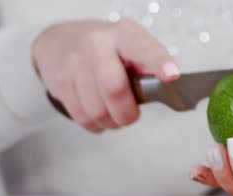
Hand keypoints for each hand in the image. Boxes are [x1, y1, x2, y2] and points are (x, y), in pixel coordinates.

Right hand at [32, 19, 179, 132]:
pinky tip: (97, 115)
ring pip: (97, 110)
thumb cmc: (107, 53)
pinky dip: (95, 124)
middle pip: (114, 87)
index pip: (144, 48)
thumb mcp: (129, 50)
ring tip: (112, 115)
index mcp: (125, 34)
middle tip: (130, 117)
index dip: (159, 62)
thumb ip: (146, 69)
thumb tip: (165, 93)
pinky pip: (82, 117)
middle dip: (126, 114)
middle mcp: (97, 43)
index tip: (172, 76)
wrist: (61, 42)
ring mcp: (75, 61)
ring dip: (110, 122)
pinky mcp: (60, 81)